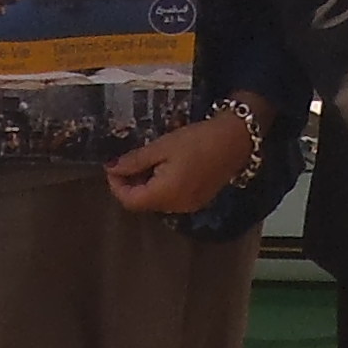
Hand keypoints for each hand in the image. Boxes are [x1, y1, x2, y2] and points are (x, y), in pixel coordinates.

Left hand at [106, 109, 260, 216]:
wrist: (235, 140)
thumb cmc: (197, 140)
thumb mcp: (162, 146)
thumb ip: (135, 160)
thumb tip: (112, 168)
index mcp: (165, 194)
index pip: (130, 200)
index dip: (116, 185)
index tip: (112, 166)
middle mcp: (176, 207)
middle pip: (143, 203)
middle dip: (130, 184)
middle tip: (127, 161)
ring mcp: (189, 206)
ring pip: (157, 201)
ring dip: (146, 185)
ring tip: (146, 161)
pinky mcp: (198, 200)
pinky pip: (171, 199)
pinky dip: (161, 187)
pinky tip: (164, 168)